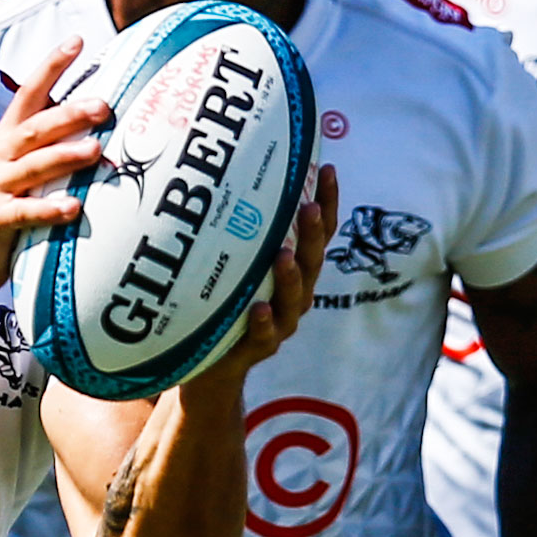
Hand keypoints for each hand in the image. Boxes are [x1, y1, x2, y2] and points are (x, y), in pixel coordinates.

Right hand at [0, 36, 109, 294]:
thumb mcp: (23, 172)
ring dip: (64, 157)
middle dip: (68, 114)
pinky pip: (23, 213)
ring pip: (31, 166)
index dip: (51, 66)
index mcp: (6, 140)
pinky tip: (74, 207)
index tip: (77, 41)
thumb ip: (51, 149)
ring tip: (95, 152)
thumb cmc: (4, 208)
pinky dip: (49, 209)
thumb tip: (102, 128)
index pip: (29, 93)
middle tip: (103, 105)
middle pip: (34, 127)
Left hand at [189, 164, 339, 388]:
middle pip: (312, 261)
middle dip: (312, 234)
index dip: (327, 202)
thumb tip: (213, 171)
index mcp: (295, 269)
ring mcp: (279, 323)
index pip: (318, 233)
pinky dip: (262, 322)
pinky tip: (256, 308)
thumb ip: (236, 229)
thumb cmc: (221, 302)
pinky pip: (263, 336)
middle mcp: (295, 294)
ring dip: (290, 277)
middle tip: (309, 207)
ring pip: (294, 299)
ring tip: (284, 255)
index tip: (327, 168)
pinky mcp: (257, 348)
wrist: (209, 367)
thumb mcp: (234, 262)